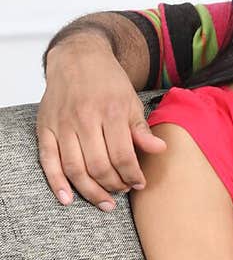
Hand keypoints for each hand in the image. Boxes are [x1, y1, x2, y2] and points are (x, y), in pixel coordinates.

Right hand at [37, 35, 165, 210]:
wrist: (78, 58)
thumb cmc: (108, 82)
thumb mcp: (131, 101)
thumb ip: (141, 129)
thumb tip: (160, 150)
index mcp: (110, 112)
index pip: (123, 155)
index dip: (132, 175)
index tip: (139, 183)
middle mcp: (84, 119)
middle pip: (98, 166)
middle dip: (114, 185)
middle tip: (123, 190)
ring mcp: (62, 125)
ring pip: (75, 168)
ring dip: (91, 191)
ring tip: (105, 201)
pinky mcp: (45, 128)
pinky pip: (48, 161)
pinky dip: (56, 183)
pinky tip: (68, 198)